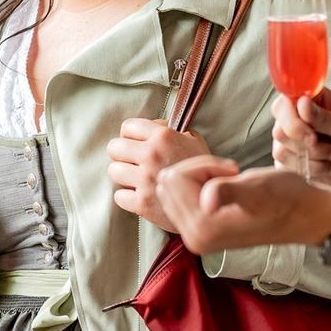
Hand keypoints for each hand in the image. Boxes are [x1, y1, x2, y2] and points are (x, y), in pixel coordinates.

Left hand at [108, 118, 208, 232]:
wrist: (216, 201)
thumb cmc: (206, 168)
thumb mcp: (194, 139)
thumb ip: (170, 130)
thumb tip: (151, 126)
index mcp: (163, 136)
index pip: (127, 127)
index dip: (131, 134)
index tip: (136, 143)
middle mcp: (151, 155)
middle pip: (114, 147)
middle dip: (122, 153)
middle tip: (133, 161)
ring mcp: (145, 181)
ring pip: (113, 171)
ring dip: (123, 175)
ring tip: (136, 178)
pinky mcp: (143, 204)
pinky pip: (119, 196)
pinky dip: (127, 197)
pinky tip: (140, 195)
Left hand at [157, 156, 330, 254]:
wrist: (304, 215)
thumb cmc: (286, 197)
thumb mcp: (258, 189)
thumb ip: (230, 192)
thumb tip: (207, 200)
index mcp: (202, 229)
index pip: (174, 178)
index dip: (202, 165)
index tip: (231, 171)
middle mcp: (194, 238)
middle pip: (168, 182)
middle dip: (196, 170)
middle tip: (229, 175)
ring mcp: (196, 237)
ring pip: (172, 187)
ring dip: (199, 176)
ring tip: (229, 181)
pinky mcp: (201, 231)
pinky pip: (181, 197)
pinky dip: (199, 184)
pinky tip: (225, 189)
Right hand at [272, 89, 330, 186]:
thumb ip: (324, 118)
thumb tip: (302, 103)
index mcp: (314, 102)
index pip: (285, 103)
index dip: (291, 119)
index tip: (311, 134)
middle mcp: (300, 119)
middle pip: (280, 130)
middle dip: (305, 144)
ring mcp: (297, 140)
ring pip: (281, 150)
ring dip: (311, 159)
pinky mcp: (297, 160)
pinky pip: (287, 167)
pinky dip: (311, 170)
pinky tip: (329, 167)